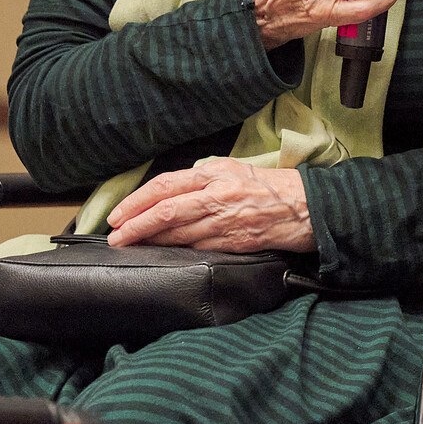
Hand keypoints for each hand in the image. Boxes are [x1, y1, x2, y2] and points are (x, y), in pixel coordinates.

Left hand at [106, 157, 313, 251]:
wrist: (307, 208)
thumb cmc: (272, 186)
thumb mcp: (235, 169)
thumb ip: (203, 177)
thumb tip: (169, 191)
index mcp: (215, 174)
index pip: (166, 186)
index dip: (137, 202)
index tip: (117, 216)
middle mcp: (217, 196)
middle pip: (166, 211)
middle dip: (135, 226)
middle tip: (115, 237)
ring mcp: (225, 222)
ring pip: (177, 234)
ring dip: (150, 242)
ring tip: (130, 247)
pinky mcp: (233, 243)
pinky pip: (196, 248)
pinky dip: (174, 252)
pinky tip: (161, 254)